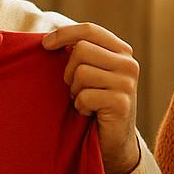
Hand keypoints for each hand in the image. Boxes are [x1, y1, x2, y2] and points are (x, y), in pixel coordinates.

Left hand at [42, 22, 141, 173]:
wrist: (113, 142)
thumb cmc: (95, 104)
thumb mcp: (90, 73)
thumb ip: (80, 53)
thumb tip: (48, 39)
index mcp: (122, 51)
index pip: (90, 30)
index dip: (64, 34)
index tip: (45, 45)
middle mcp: (129, 64)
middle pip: (81, 50)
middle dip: (69, 71)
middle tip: (76, 89)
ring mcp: (127, 83)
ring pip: (81, 72)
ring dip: (75, 91)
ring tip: (85, 101)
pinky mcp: (121, 103)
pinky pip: (85, 96)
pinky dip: (80, 106)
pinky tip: (89, 113)